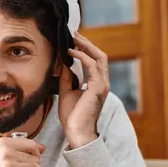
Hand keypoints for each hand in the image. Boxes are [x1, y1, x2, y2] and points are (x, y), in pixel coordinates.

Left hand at [59, 32, 109, 148]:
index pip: (95, 61)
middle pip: (100, 56)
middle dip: (87, 44)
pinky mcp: (98, 88)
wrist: (77, 132)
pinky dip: (82, 56)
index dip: (86, 49)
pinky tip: (72, 53)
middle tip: (74, 34)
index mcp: (97, 84)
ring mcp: (102, 85)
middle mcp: (102, 83)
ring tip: (74, 39)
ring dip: (86, 46)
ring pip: (99, 58)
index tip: (73, 41)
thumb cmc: (73, 116)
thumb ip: (67, 79)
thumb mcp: (66, 93)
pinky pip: (92, 66)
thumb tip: (64, 65)